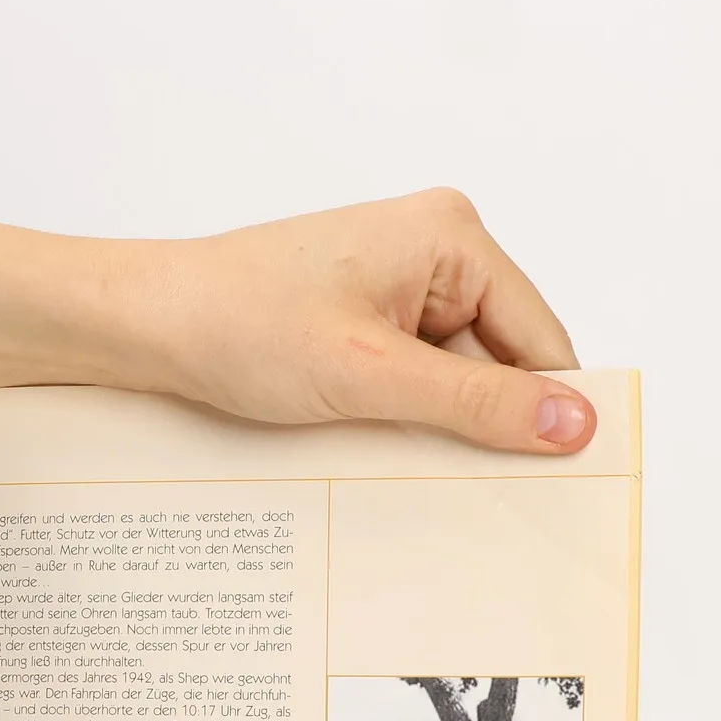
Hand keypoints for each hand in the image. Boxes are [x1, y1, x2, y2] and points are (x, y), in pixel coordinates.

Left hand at [0, 189, 595, 453]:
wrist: (143, 323)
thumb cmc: (237, 325)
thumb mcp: (370, 376)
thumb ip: (476, 401)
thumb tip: (576, 423)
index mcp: (452, 236)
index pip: (541, 341)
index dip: (544, 413)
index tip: (550, 485)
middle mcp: (432, 247)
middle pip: (499, 359)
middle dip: (477, 419)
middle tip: (454, 483)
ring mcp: (392, 280)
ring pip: (450, 375)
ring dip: (428, 421)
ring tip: (383, 449)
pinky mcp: (357, 314)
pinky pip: (407, 374)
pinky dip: (394, 413)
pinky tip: (363, 440)